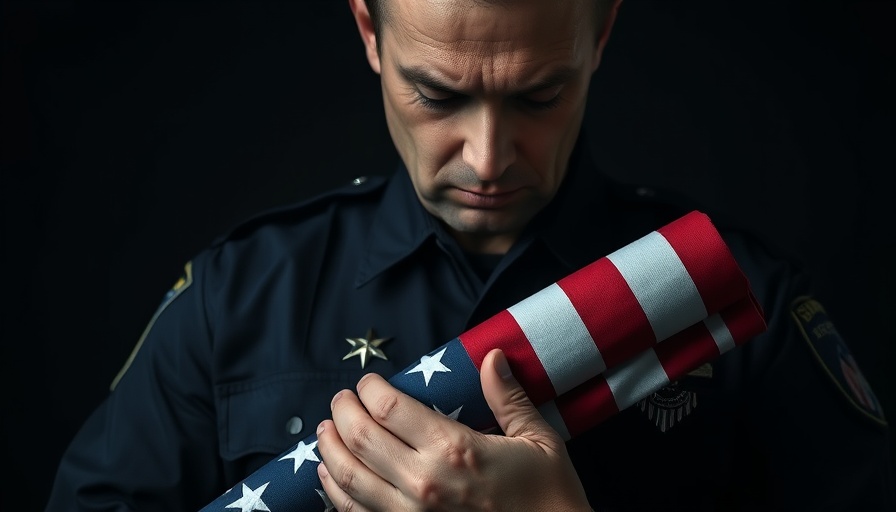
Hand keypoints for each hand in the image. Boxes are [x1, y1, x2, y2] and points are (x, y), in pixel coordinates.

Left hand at [315, 348, 591, 510]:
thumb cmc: (549, 496)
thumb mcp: (538, 441)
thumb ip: (508, 397)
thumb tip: (491, 357)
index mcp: (454, 449)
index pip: (389, 407)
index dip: (369, 388)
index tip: (368, 381)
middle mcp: (423, 482)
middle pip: (361, 437)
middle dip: (342, 411)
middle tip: (341, 399)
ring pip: (349, 477)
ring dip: (329, 449)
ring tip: (325, 431)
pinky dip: (335, 491)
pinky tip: (330, 475)